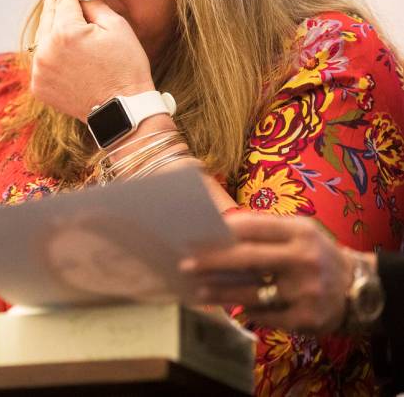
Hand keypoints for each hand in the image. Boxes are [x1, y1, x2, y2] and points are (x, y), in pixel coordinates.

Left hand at [30, 0, 154, 121]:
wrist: (123, 110)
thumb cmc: (125, 67)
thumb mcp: (116, 25)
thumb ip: (91, 1)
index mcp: (65, 31)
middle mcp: (45, 50)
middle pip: (48, 14)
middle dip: (61, 8)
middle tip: (75, 5)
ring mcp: (39, 70)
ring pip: (42, 36)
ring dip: (55, 31)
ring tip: (77, 37)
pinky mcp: (38, 85)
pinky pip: (41, 59)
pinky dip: (52, 54)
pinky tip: (71, 58)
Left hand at [180, 213, 354, 334]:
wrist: (358, 288)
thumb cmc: (317, 252)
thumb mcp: (301, 230)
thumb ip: (267, 227)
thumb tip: (224, 226)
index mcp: (300, 233)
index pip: (254, 228)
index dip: (223, 232)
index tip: (198, 235)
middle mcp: (303, 260)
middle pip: (248, 259)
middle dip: (213, 262)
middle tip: (187, 264)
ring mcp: (304, 292)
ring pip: (252, 292)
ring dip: (221, 292)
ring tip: (199, 290)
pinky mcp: (305, 319)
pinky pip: (266, 315)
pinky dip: (247, 311)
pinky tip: (231, 308)